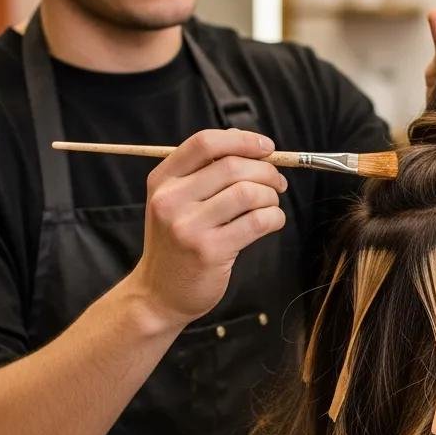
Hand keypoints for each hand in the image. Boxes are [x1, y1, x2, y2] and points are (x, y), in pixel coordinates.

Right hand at [126, 129, 287, 328]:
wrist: (158, 294)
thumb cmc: (176, 243)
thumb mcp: (175, 202)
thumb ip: (205, 173)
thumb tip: (250, 144)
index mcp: (162, 180)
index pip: (205, 143)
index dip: (242, 140)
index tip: (266, 147)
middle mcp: (171, 200)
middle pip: (232, 165)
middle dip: (265, 170)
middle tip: (277, 182)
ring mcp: (188, 226)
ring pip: (248, 192)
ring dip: (270, 195)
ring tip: (271, 204)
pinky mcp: (209, 251)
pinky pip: (257, 221)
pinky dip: (274, 217)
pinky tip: (272, 221)